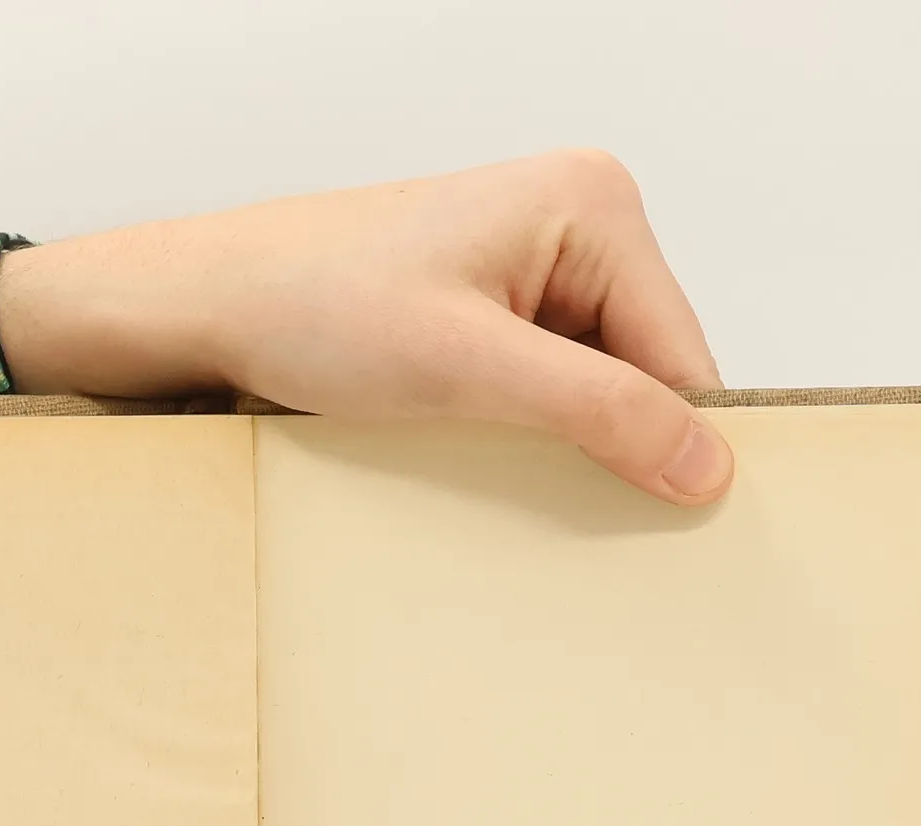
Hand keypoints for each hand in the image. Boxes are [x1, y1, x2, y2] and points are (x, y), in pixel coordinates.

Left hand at [1, 150, 732, 506]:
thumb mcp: (469, 369)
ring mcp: (536, 266)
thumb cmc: (315, 306)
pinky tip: (484, 456)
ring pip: (598, 390)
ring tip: (501, 468)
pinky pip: (548, 389)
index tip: (661, 526)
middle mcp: (577, 221)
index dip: (675, 443)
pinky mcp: (496, 309)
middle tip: (560, 506)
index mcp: (594, 203)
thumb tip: (706, 465)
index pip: (683, 353)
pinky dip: (528, 436)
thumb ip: (597, 411)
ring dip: (565, 446)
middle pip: (648, 372)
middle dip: (613, 444)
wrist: (214, 305)